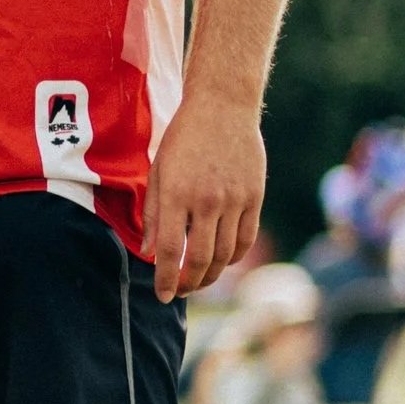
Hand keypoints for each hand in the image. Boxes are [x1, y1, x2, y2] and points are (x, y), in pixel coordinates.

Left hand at [140, 91, 264, 303]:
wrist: (222, 107)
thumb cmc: (183, 138)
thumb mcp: (158, 171)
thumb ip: (154, 213)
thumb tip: (149, 252)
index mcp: (177, 193)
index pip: (171, 250)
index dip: (166, 279)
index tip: (162, 296)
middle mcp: (207, 201)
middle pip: (201, 259)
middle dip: (189, 283)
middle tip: (180, 292)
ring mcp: (235, 201)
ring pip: (225, 255)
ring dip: (211, 275)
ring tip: (198, 280)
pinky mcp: (255, 198)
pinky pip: (245, 239)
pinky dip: (233, 257)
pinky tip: (221, 262)